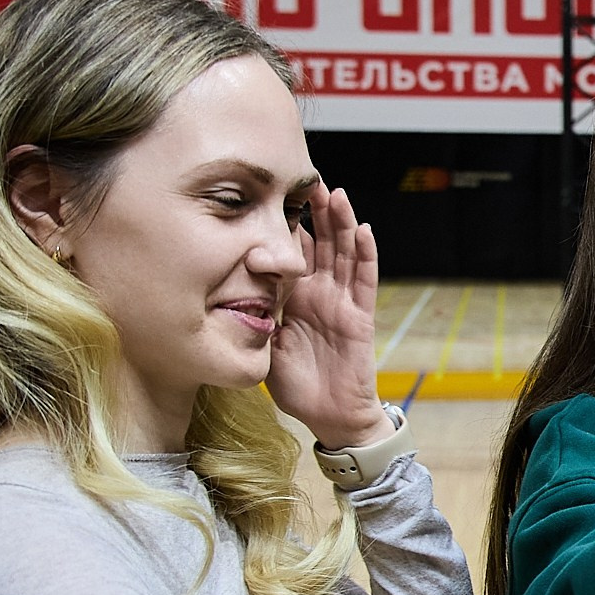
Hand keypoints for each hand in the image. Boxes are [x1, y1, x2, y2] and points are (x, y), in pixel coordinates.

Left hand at [267, 183, 390, 447]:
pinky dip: (366, 254)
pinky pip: (365, 280)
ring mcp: (342, 303)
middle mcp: (320, 295)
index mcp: (294, 299)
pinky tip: (364, 229)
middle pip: (321, 244)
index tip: (272, 196)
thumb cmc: (297, 385)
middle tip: (306, 178)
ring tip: (336, 193)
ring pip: (345, 253)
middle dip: (316, 212)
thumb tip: (228, 294)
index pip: (290, 254)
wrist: (329, 416)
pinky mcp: (359, 316)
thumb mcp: (265, 345)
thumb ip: (255, 318)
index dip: (285, 226)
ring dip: (342, 223)